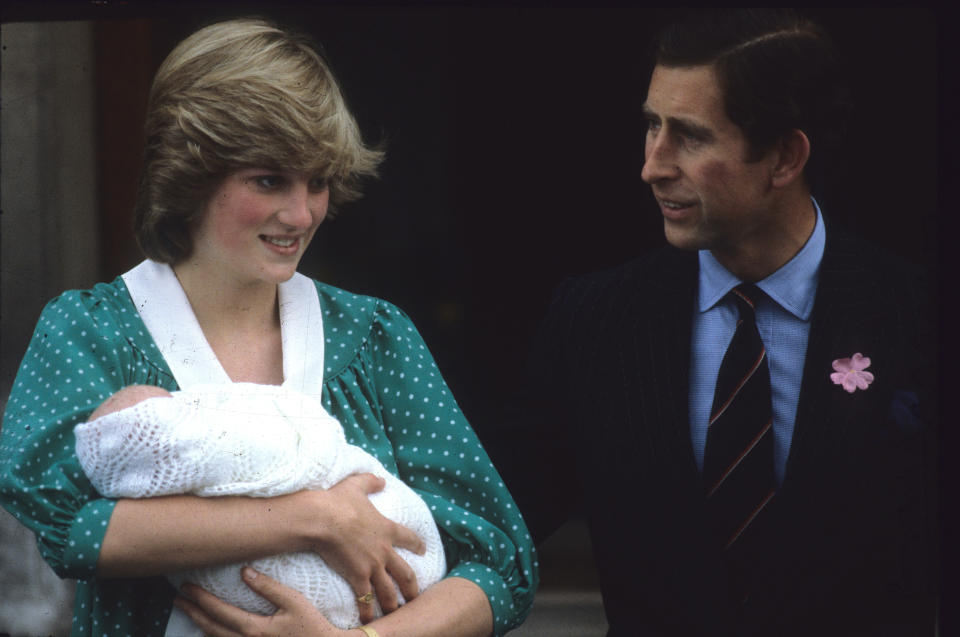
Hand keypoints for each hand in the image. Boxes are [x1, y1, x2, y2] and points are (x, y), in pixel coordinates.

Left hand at [174, 567, 347, 636]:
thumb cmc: (312, 627)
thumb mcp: (294, 602)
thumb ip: (269, 587)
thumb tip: (245, 572)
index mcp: (254, 629)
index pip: (219, 611)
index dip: (201, 599)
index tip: (188, 588)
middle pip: (211, 628)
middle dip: (193, 612)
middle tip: (179, 599)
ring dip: (200, 626)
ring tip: (190, 613)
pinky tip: (211, 632)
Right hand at [309, 473, 425, 623]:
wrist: (323, 519)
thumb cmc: (338, 501)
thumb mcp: (356, 485)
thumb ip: (370, 482)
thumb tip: (381, 478)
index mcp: (387, 529)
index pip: (409, 538)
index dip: (417, 544)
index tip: (422, 551)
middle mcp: (384, 551)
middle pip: (405, 573)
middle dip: (412, 587)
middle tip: (415, 597)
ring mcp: (372, 566)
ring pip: (389, 591)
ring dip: (393, 604)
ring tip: (397, 614)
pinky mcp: (357, 577)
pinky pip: (366, 598)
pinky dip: (367, 610)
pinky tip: (369, 620)